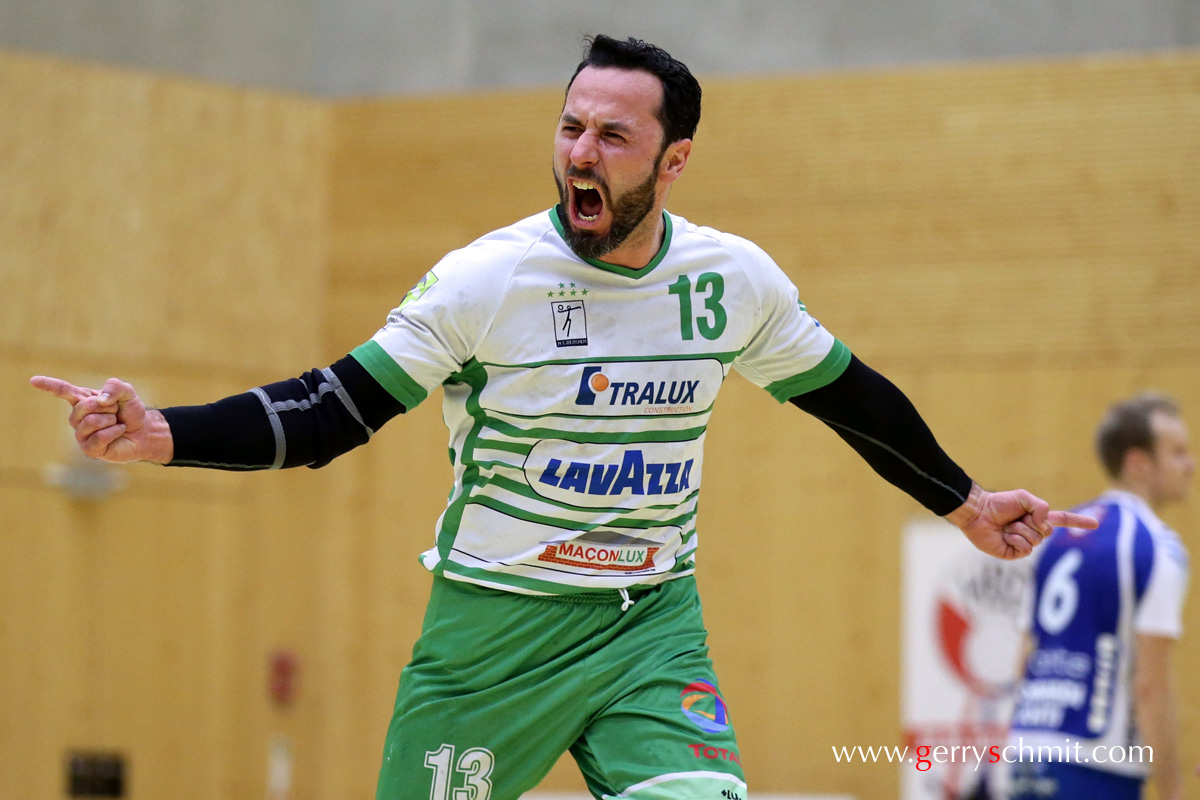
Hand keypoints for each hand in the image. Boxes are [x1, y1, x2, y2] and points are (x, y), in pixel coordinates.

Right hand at [30, 375, 172, 463]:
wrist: (143, 432)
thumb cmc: (131, 412)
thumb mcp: (128, 392)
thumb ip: (115, 387)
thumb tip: (99, 400)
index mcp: (82, 400)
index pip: (63, 391)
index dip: (48, 385)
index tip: (33, 380)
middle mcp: (77, 417)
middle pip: (84, 406)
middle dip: (106, 407)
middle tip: (115, 412)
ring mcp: (81, 434)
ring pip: (91, 422)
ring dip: (110, 420)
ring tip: (115, 422)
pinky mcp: (89, 449)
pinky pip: (98, 437)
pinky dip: (113, 432)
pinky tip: (118, 433)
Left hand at [945, 484, 1098, 559]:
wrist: (978, 512)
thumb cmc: (998, 503)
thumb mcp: (1023, 497)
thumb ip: (1041, 507)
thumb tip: (1046, 526)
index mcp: (1037, 518)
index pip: (1063, 520)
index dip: (1078, 521)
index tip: (1096, 523)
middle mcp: (1032, 532)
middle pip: (1048, 533)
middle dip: (1032, 523)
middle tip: (1016, 518)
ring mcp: (1023, 544)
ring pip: (1036, 541)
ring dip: (1021, 530)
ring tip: (1007, 526)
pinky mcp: (1013, 554)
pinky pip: (1025, 549)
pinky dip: (1016, 539)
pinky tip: (1006, 536)